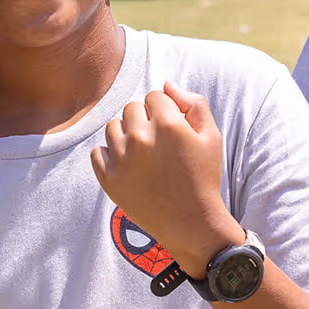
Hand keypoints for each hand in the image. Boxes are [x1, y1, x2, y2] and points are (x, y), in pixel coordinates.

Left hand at [90, 82, 242, 277]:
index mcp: (168, 125)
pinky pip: (97, 152)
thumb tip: (167, 85)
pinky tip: (128, 165)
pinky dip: (109, 155)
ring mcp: (122, 160)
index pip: (154, 96)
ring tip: (144, 154)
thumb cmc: (204, 177)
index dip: (165, 110)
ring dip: (126, 134)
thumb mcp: (211, 137)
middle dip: (144, 119)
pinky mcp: (109, 180)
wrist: (192, 223)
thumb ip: (194, 103)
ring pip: (113, 127)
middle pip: (131, 108)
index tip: (172, 129)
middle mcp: (142, 139)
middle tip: (158, 143)